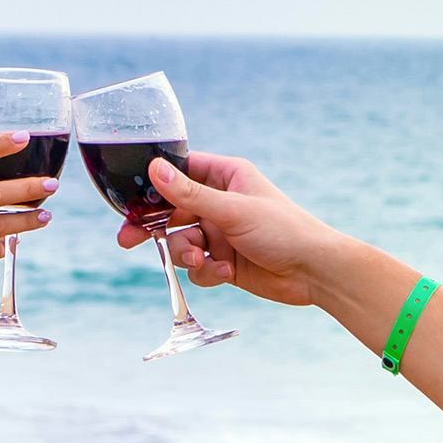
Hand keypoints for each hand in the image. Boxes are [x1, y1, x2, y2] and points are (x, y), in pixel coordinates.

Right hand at [138, 154, 363, 312]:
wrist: (315, 272)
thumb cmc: (284, 230)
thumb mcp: (232, 210)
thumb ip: (190, 194)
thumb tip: (154, 169)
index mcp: (225, 177)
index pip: (179, 171)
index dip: (153, 184)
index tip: (129, 198)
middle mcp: (220, 202)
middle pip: (171, 211)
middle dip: (153, 227)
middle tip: (127, 239)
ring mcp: (221, 233)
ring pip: (181, 242)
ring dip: (185, 254)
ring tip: (202, 261)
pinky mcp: (224, 262)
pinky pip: (198, 267)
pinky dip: (205, 272)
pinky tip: (224, 272)